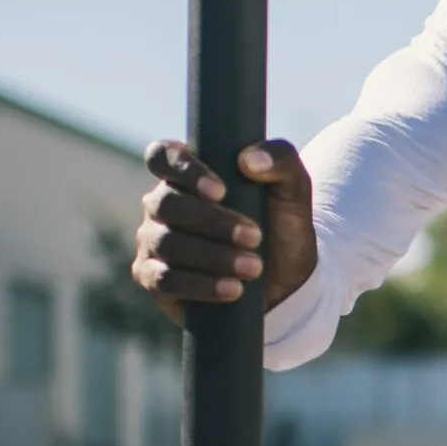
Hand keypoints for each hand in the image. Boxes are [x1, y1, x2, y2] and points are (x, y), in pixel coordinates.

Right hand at [132, 139, 319, 322]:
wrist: (286, 281)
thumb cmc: (280, 226)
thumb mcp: (293, 189)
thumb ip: (281, 159)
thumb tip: (249, 159)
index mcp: (186, 174)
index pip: (162, 156)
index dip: (184, 169)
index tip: (221, 191)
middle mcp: (161, 204)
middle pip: (167, 203)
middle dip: (212, 221)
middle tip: (254, 236)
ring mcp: (153, 242)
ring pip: (167, 242)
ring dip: (214, 256)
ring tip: (254, 267)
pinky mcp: (154, 279)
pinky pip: (165, 280)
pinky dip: (201, 285)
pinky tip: (233, 289)